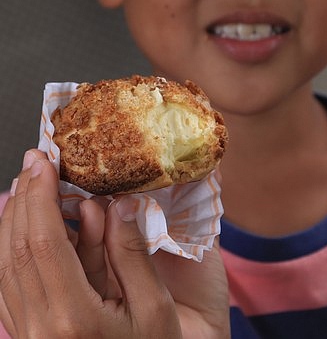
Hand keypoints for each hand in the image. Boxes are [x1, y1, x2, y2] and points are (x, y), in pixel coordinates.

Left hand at [0, 150, 229, 337]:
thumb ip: (133, 254)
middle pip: (18, 249)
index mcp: (73, 319)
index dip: (41, 196)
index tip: (45, 163)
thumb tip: (117, 203)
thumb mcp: (156, 310)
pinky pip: (6, 285)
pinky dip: (11, 248)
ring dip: (13, 220)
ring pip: (5, 266)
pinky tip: (21, 228)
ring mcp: (28, 335)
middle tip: (33, 162)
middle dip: (24, 197)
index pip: (45, 243)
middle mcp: (40, 328)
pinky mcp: (26, 337)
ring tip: (26, 186)